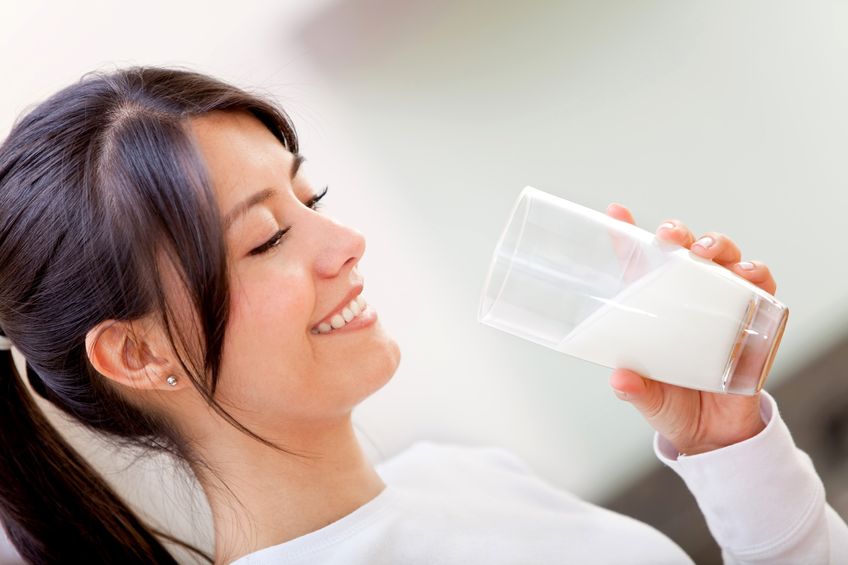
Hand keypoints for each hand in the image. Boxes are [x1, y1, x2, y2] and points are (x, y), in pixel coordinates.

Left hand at [605, 203, 776, 454]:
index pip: (639, 266)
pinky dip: (757, 274)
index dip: (627, 237)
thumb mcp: (649, 397)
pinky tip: (749, 275)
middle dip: (679, 233)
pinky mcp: (754, 320)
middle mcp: (688, 300)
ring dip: (717, 245)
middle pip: (684, 251)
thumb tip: (620, 380)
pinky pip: (760, 286)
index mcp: (655, 310)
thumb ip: (635, 389)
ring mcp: (722, 306)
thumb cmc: (674, 405)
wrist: (715, 435)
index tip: (615, 212)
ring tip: (706, 252)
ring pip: (723, 258)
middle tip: (670, 236)